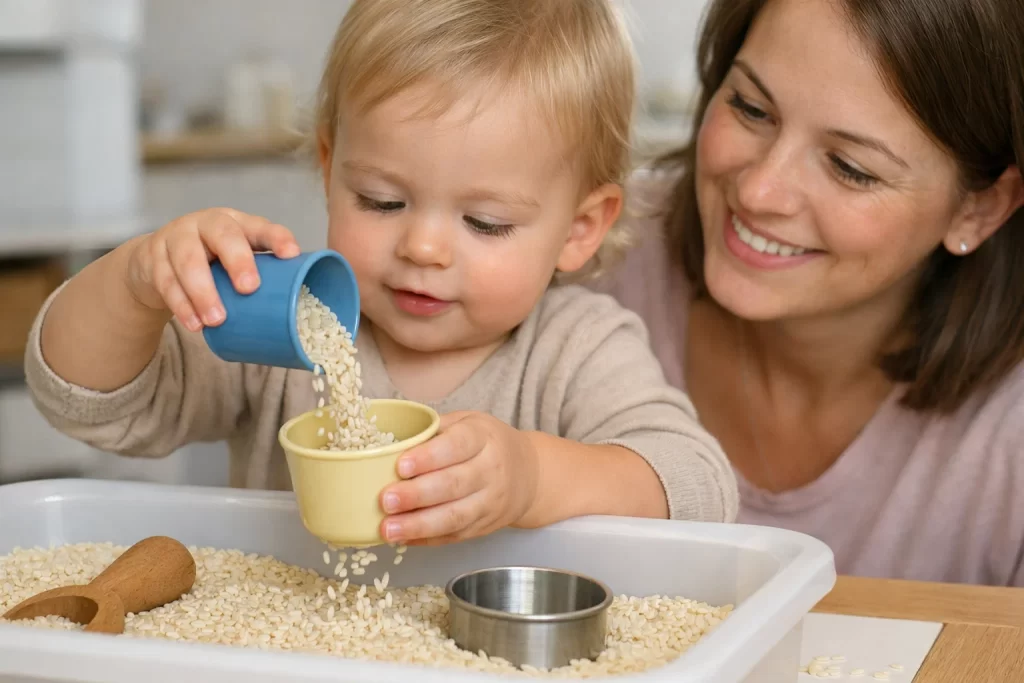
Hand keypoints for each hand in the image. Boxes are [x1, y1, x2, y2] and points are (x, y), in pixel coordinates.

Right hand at [124, 208, 299, 331]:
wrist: (155, 261)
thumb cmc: (210, 264)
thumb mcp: (234, 262)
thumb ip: (260, 276)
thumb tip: (298, 311)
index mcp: (236, 223)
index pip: (260, 227)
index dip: (276, 238)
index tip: (291, 254)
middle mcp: (206, 224)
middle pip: (223, 234)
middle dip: (237, 260)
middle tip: (249, 288)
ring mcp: (177, 237)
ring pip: (188, 260)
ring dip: (203, 292)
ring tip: (217, 320)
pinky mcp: (153, 257)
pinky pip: (165, 281)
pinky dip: (180, 305)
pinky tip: (193, 324)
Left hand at [378, 411, 539, 545]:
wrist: (529, 474)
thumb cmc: (487, 443)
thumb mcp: (468, 422)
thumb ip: (435, 429)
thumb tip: (389, 442)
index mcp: (483, 438)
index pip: (457, 446)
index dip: (429, 457)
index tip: (401, 465)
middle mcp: (491, 471)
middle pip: (454, 484)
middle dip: (417, 494)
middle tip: (386, 500)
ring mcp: (490, 502)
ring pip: (454, 516)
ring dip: (419, 525)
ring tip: (388, 529)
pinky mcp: (484, 527)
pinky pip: (455, 536)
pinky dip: (427, 539)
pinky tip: (402, 539)